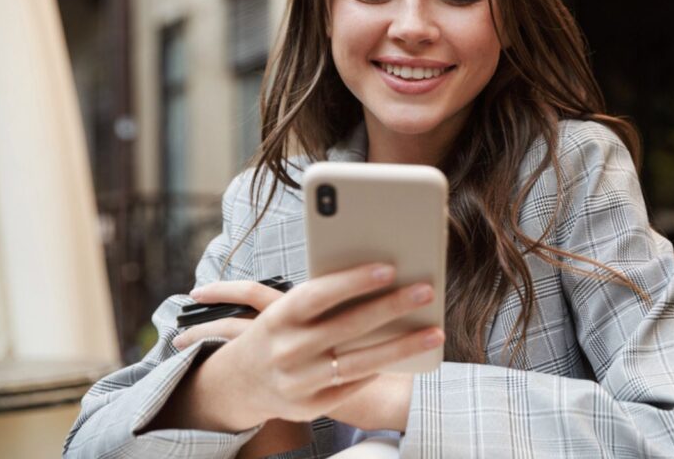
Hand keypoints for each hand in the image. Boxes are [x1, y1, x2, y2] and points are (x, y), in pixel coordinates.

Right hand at [163, 263, 444, 432]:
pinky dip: (380, 369)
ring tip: (435, 332)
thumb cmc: (279, 332)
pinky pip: (354, 385)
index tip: (388, 267)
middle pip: (346, 327)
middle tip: (426, 290)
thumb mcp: (285, 310)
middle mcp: (286, 351)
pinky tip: (407, 356)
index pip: (317, 295)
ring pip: (358, 363)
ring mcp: (298, 382)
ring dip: (401, 346)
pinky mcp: (310, 406)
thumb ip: (320, 298)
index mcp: (277, 318)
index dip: (352, 282)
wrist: (239, 383)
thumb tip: (376, 277)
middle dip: (390, 307)